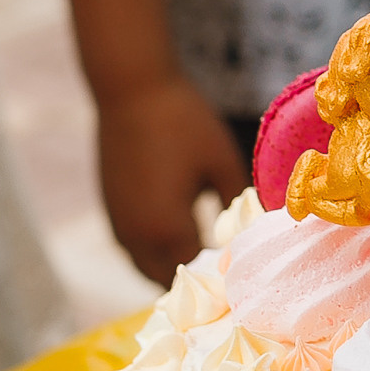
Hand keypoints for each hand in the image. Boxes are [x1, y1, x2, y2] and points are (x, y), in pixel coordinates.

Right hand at [98, 76, 245, 287]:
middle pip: (165, 280)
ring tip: (205, 260)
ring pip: (144, 266)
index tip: (244, 277)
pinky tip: (178, 237)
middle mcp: (136, 236)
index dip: (220, 279)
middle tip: (226, 275)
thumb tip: (259, 229)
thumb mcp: (222, 162)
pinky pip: (133, 247)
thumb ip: (239, 202)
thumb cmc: (183, 122)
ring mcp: (118, 224)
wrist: (131, 89)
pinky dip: (153, 252)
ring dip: (170, 268)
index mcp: (167, 228)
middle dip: (195, 282)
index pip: (197, 275)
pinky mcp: (110, 209)